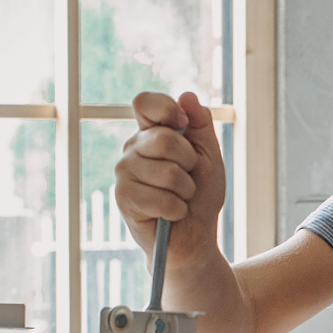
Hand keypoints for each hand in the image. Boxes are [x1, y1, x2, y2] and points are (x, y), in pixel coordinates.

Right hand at [114, 91, 226, 264]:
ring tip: (180, 198)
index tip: (182, 125)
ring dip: (185, 190)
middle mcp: (132, 148)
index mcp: (151, 133)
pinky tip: (172, 214)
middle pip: (164, 138)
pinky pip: (159, 197)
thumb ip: (200, 124)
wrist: (194, 237)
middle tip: (189, 178)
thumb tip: (186, 96)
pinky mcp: (123, 198)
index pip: (144, 102)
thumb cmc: (201, 196)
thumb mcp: (209, 155)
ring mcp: (124, 172)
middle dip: (189, 162)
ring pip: (166, 171)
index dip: (165, 108)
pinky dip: (177, 209)